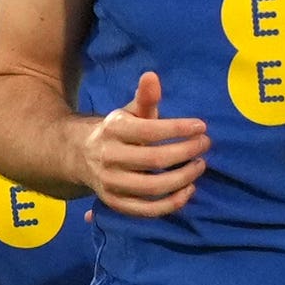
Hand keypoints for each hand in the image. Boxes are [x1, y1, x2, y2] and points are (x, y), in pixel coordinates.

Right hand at [87, 72, 206, 218]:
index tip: (201, 126)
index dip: (179, 129)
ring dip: (184, 178)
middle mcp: (108, 157)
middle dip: (186, 152)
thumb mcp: (128, 112)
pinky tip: (189, 190)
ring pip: (153, 187)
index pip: (149, 131)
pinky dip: (172, 203)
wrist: (80, 156)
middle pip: (154, 160)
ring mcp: (110, 183)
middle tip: (205, 145)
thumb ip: (144, 97)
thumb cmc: (117, 132)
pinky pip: (147, 209)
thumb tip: (152, 75)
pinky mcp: (114, 203)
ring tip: (200, 165)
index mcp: (112, 130)